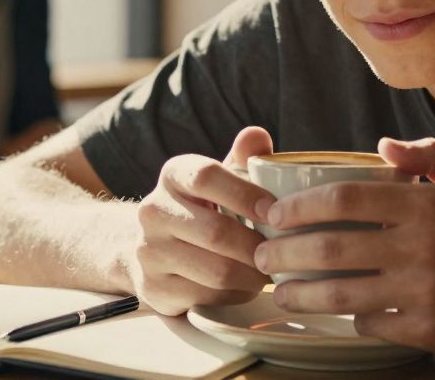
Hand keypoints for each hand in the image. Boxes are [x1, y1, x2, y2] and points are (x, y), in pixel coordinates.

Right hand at [128, 126, 274, 314]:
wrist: (155, 249)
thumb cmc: (205, 208)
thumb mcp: (223, 180)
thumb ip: (243, 158)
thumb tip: (257, 136)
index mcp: (174, 175)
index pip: (207, 177)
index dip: (245, 195)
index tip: (275, 211)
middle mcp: (153, 211)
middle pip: (216, 232)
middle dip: (259, 246)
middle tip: (286, 253)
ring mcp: (148, 252)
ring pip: (216, 271)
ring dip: (253, 275)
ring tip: (271, 270)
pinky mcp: (153, 289)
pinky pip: (207, 297)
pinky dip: (235, 295)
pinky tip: (246, 286)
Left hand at [253, 137, 434, 358]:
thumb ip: (431, 157)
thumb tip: (382, 146)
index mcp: (429, 205)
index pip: (347, 198)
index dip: (302, 206)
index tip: (275, 213)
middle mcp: (422, 247)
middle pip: (333, 247)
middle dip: (285, 252)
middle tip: (262, 254)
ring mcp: (425, 292)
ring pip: (344, 294)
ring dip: (303, 294)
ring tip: (283, 291)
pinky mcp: (432, 331)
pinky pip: (374, 325)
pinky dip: (353, 318)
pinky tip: (343, 313)